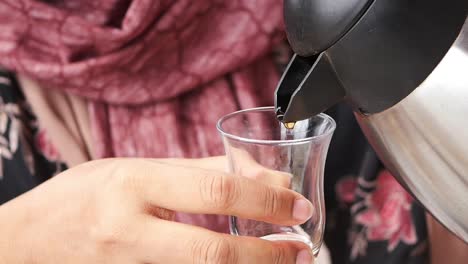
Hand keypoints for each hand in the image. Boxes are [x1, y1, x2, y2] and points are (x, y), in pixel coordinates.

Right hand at [0, 157, 314, 263]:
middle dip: (269, 253)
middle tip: (302, 247)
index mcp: (135, 185)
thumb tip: (254, 172)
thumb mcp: (137, 168)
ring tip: (284, 260)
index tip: (297, 205)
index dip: (264, 200)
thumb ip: (197, 169)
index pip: (214, 190)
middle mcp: (132, 230)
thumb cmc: (84, 194)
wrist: (30, 240)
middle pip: (215, 250)